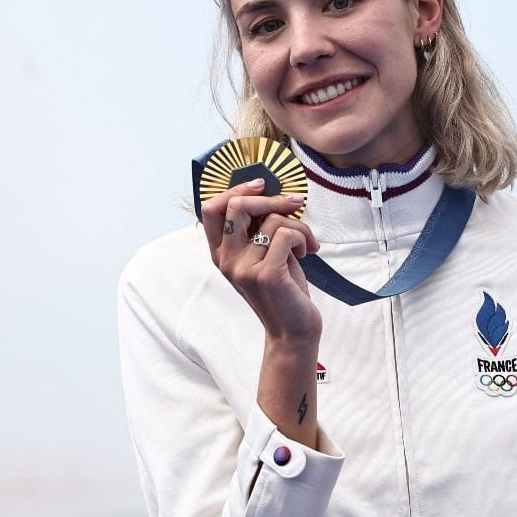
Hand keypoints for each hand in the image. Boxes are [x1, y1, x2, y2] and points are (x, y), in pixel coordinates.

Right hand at [200, 177, 322, 343]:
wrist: (293, 331)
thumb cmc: (283, 289)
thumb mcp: (263, 255)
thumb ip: (257, 229)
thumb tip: (269, 191)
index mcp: (221, 254)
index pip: (211, 208)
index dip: (235, 189)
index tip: (262, 186)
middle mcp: (226, 260)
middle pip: (236, 205)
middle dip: (271, 198)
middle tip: (294, 203)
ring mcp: (243, 268)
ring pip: (272, 220)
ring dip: (298, 225)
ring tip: (305, 243)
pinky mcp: (265, 275)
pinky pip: (286, 234)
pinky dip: (303, 237)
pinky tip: (306, 252)